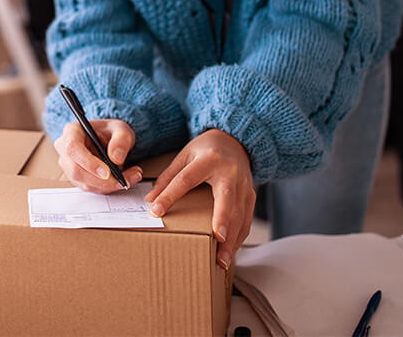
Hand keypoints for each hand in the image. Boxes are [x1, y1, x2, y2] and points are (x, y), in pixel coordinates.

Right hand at [53, 119, 144, 193]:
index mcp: (72, 131)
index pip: (73, 148)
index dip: (88, 162)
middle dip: (102, 180)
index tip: (107, 172)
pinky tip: (123, 180)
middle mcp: (65, 149)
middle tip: (124, 180)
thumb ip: (121, 139)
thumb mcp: (121, 129)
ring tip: (130, 178)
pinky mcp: (77, 178)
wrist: (110, 139)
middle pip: (77, 170)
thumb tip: (116, 158)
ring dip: (109, 185)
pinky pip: (91, 188)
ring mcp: (69, 166)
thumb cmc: (110, 132)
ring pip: (85, 183)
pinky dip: (108, 187)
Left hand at [146, 129, 254, 269]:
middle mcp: (230, 172)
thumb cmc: (205, 150)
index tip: (156, 211)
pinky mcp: (251, 196)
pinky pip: (246, 219)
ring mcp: (244, 185)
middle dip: (223, 220)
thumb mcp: (185, 155)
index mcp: (208, 159)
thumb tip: (150, 200)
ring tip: (222, 261)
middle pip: (226, 199)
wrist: (235, 142)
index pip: (186, 179)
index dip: (170, 195)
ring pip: (240, 215)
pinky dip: (239, 237)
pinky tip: (230, 252)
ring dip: (232, 240)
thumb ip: (168, 177)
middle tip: (218, 240)